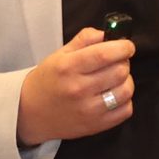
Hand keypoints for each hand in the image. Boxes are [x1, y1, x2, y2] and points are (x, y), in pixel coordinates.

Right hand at [16, 28, 134, 146]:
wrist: (31, 112)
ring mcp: (88, 110)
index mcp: (68, 67)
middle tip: (116, 62)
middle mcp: (78, 88)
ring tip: (115, 80)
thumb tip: (108, 34)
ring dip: (126, 82)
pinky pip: (125, 110)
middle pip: (120, 71)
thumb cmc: (48, 80)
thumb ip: (85, 40)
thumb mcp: (60, 54)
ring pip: (126, 91)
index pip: (105, 53)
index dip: (123, 47)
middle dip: (123, 62)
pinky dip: (124, 101)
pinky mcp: (95, 125)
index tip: (126, 46)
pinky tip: (113, 96)